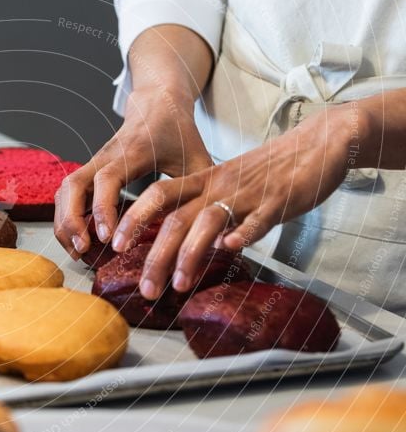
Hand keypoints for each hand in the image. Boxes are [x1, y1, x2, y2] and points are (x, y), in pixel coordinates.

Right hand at [54, 86, 212, 257]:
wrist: (157, 102)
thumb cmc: (178, 131)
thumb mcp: (196, 157)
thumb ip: (202, 189)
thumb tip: (214, 227)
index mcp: (132, 152)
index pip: (107, 179)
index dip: (103, 209)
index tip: (106, 237)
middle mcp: (107, 156)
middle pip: (74, 186)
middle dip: (72, 220)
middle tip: (83, 250)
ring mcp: (95, 162)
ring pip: (65, 190)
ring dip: (64, 221)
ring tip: (76, 250)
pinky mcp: (90, 170)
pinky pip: (67, 193)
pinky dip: (65, 216)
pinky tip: (76, 240)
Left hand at [114, 103, 363, 299]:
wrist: (317, 143)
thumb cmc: (269, 169)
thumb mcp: (227, 184)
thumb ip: (205, 210)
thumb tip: (191, 245)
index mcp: (204, 180)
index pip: (158, 195)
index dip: (134, 218)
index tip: (115, 246)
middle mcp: (219, 185)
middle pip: (177, 218)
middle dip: (156, 255)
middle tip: (145, 288)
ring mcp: (247, 193)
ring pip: (209, 221)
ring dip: (190, 254)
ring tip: (178, 284)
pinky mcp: (279, 201)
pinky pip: (258, 218)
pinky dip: (244, 233)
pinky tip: (231, 249)